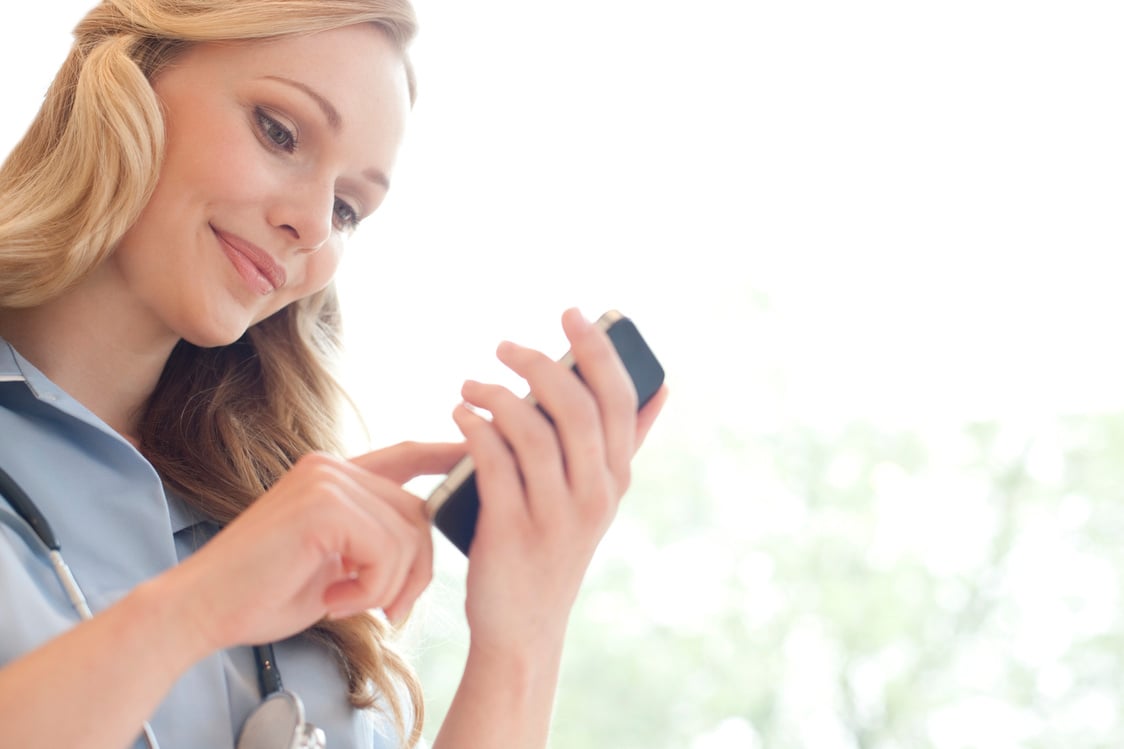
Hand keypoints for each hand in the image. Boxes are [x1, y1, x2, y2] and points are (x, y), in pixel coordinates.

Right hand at [167, 441, 462, 651]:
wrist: (201, 608)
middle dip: (417, 572)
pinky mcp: (324, 506)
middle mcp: (332, 468)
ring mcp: (327, 482)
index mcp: (334, 476)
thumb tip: (422, 543)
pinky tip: (332, 600)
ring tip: (345, 603)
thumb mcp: (333, 559)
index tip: (475, 457)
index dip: (446, 455)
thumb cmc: (264, 592)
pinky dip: (369, 590)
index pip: (406, 456)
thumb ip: (373, 539)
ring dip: (387, 587)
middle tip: (389, 611)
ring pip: (407, 537)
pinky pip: (386, 553)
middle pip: (418, 513)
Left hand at [452, 308, 667, 655]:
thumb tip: (663, 390)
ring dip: (495, 396)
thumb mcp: (599, 498)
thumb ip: (623, 443)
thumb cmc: (556, 547)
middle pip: (576, 406)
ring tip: (469, 386)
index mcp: (616, 476)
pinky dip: (475, 429)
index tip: (571, 313)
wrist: (524, 626)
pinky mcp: (512, 531)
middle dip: (540, 363)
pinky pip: (494, 463)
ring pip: (532, 431)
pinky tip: (460, 414)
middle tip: (504, 346)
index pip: (618, 398)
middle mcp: (594, 493)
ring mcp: (555, 514)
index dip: (597, 349)